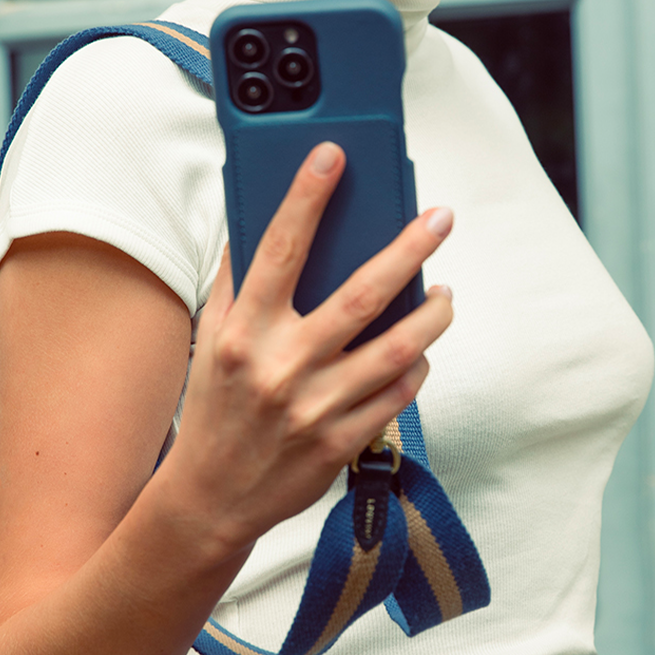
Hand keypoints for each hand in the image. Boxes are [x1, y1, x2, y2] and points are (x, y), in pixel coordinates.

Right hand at [156, 140, 454, 556]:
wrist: (210, 499)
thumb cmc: (214, 407)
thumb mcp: (209, 338)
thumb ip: (233, 282)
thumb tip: (254, 225)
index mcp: (243, 331)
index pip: (279, 249)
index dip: (306, 197)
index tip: (332, 156)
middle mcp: (282, 365)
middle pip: (361, 294)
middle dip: (409, 249)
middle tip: (440, 218)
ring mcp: (317, 407)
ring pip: (397, 348)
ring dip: (433, 314)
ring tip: (446, 292)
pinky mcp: (342, 441)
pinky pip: (398, 393)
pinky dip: (415, 365)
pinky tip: (418, 349)